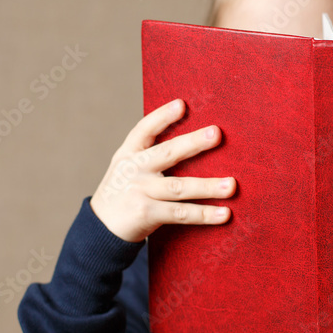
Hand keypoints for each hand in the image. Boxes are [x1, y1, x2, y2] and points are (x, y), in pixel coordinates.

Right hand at [90, 98, 235, 242]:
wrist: (101, 228)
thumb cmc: (126, 191)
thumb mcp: (129, 166)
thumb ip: (152, 153)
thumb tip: (196, 139)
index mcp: (130, 153)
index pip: (145, 129)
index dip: (162, 116)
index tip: (181, 104)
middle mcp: (134, 169)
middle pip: (167, 153)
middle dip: (193, 143)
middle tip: (216, 133)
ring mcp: (140, 192)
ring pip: (179, 187)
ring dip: (207, 186)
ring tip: (231, 185)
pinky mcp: (146, 214)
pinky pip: (181, 214)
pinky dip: (204, 214)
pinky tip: (224, 213)